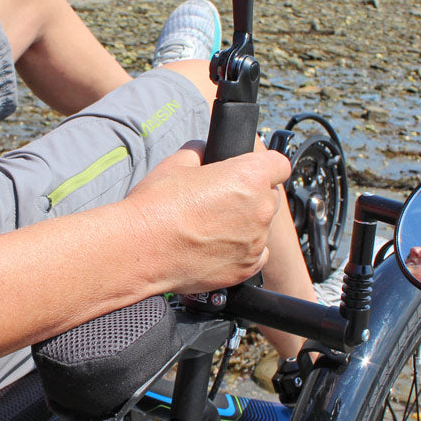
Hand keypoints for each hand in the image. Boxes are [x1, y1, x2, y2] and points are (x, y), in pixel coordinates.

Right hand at [121, 142, 291, 294]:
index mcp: (249, 176)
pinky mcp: (246, 268)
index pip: (279, 164)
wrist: (140, 248)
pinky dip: (241, 250)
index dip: (264, 165)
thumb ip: (201, 152)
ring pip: (260, 227)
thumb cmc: (156, 206)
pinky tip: (214, 246)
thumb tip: (205, 153)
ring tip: (209, 227)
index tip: (252, 171)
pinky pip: (255, 254)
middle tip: (218, 201)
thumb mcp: (177, 162)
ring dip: (244, 225)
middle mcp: (259, 209)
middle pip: (270, 197)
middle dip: (251, 196)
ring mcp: (255, 242)